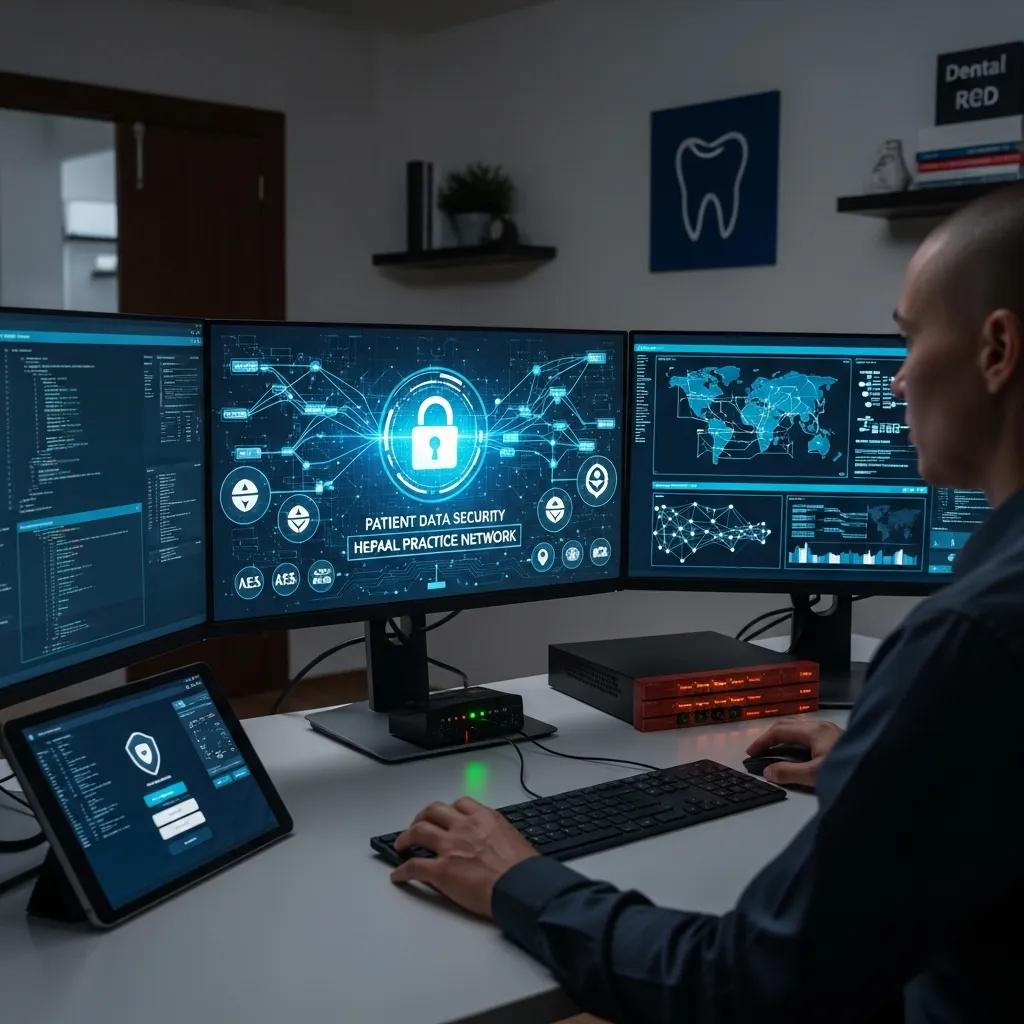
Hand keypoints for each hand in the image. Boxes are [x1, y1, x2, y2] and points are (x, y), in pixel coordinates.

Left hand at [390, 796, 538, 917]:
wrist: (521, 887)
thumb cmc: (524, 869)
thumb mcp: (514, 838)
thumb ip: (498, 835)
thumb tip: (496, 842)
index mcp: (484, 818)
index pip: (460, 804)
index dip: (449, 810)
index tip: (445, 816)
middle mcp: (464, 827)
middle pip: (434, 811)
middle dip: (422, 816)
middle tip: (418, 824)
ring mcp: (450, 847)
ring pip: (419, 831)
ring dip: (406, 836)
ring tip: (401, 844)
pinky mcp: (441, 871)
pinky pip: (414, 867)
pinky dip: (403, 871)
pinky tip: (398, 875)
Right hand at [745, 718, 843, 788]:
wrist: (881, 769)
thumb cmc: (848, 769)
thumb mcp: (815, 775)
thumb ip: (789, 773)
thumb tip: (768, 771)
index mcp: (813, 730)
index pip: (779, 730)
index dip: (762, 741)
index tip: (751, 753)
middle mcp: (821, 725)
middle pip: (788, 724)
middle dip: (770, 736)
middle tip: (759, 749)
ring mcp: (831, 729)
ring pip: (800, 726)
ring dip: (784, 735)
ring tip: (775, 748)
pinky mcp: (838, 737)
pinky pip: (809, 731)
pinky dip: (796, 738)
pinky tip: (799, 749)